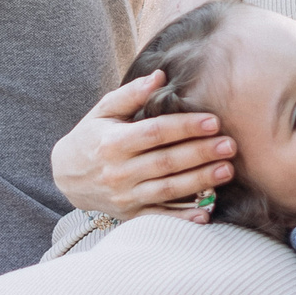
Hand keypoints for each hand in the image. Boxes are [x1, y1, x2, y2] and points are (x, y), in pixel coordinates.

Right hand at [50, 71, 234, 221]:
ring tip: (226, 170)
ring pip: (167, 189)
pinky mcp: (129, 214)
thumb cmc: (90, 137)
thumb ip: (131, 94)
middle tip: (229, 145)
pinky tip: (206, 213)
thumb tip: (159, 76)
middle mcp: (117, 172)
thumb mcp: (103, 111)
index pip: (155, 133)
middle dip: (200, 153)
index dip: (185, 127)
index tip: (213, 121)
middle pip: (166, 162)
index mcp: (112, 143)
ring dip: (200, 181)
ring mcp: (124, 196)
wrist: (66, 176)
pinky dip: (182, 217)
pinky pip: (159, 217)